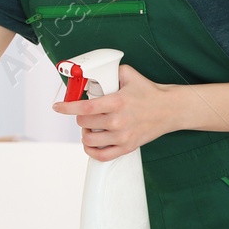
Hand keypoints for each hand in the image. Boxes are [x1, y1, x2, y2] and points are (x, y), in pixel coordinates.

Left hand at [53, 64, 177, 160]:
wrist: (170, 109)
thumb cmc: (149, 93)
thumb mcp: (128, 75)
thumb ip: (109, 72)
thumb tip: (92, 73)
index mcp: (117, 102)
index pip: (85, 107)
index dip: (67, 107)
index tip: (58, 107)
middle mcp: (119, 121)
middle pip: (84, 123)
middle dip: (80, 116)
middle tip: (86, 112)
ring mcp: (123, 137)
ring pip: (89, 140)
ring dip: (85, 132)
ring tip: (91, 125)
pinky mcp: (127, 147)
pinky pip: (102, 156)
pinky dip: (92, 151)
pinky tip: (92, 142)